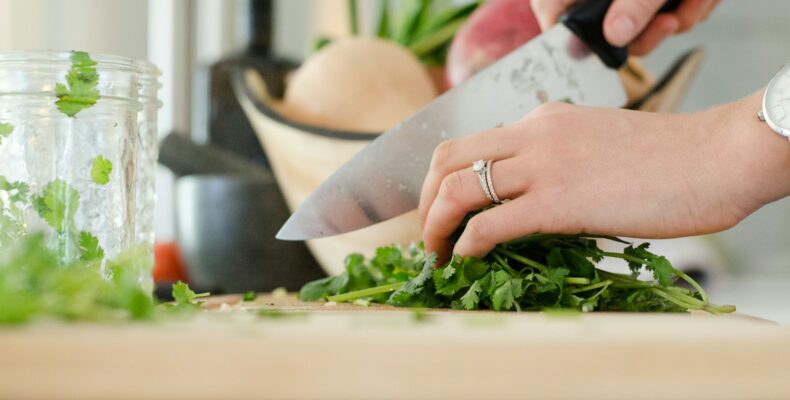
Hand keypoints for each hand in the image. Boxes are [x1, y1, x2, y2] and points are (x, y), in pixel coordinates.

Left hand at [418, 92, 789, 261]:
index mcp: (541, 121)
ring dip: (435, 226)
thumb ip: (556, 161)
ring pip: (457, 189)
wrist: (714, 158)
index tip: (440, 210)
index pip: (469, 143)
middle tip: (428, 234)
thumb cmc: (666, 160)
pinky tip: (466, 258)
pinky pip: (490, 224)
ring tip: (436, 254)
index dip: (441, 179)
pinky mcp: (558, 202)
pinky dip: (466, 244)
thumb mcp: (595, 144)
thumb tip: (528, 200)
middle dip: (424, 201)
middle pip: (446, 159)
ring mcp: (542, 166)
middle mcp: (532, 135)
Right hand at [531, 0, 720, 54]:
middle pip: (605, 26)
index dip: (566, 34)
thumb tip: (616, 36)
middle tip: (666, 23)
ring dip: (675, 19)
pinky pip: (667, 14)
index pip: (553, 10)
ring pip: (642, 24)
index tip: (590, 51)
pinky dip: (689, 7)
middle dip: (645, 31)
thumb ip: (635, 1)